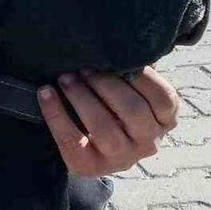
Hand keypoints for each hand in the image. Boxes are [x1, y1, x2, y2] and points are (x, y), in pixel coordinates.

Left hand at [36, 66, 178, 177]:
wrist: (91, 148)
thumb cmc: (115, 108)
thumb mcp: (132, 92)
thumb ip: (135, 72)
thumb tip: (128, 42)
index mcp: (164, 121)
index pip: (164, 98)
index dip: (141, 77)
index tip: (114, 59)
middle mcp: (148, 143)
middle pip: (133, 111)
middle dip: (105, 85)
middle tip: (82, 68)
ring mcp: (122, 158)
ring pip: (104, 128)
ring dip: (81, 98)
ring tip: (64, 78)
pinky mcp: (91, 167)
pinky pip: (71, 141)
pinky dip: (56, 115)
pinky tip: (45, 93)